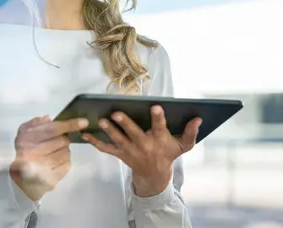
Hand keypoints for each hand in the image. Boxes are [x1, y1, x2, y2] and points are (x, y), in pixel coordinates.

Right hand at [9, 115, 88, 200]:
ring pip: (67, 153)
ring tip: (54, 154)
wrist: (20, 180)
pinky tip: (56, 164)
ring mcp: (41, 168)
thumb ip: (35, 124)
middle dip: (63, 141)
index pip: (53, 129)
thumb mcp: (24, 135)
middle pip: (63, 141)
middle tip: (56, 144)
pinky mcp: (50, 180)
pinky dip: (65, 163)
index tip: (84, 122)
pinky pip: (67, 165)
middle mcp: (32, 153)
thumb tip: (48, 118)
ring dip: (64, 152)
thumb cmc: (23, 153)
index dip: (70, 125)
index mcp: (26, 139)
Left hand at [82, 105, 201, 196]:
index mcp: (159, 140)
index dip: (158, 118)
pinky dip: (95, 142)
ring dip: (109, 130)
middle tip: (117, 113)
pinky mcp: (120, 154)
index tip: (156, 106)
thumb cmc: (168, 154)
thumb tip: (198, 119)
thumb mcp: (183, 145)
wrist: (155, 175)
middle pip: (134, 133)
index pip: (160, 127)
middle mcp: (144, 145)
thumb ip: (191, 132)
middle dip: (125, 123)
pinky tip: (85, 134)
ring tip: (100, 120)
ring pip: (118, 139)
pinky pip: (106, 148)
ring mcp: (130, 150)